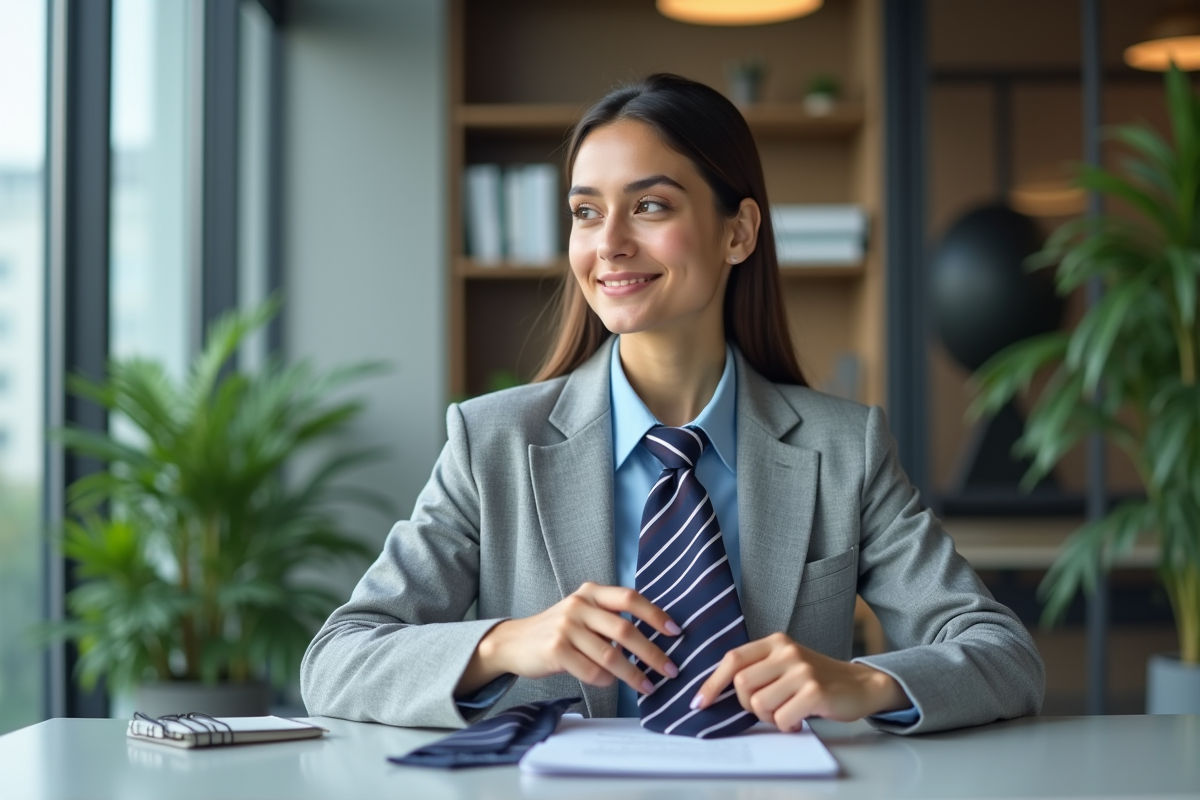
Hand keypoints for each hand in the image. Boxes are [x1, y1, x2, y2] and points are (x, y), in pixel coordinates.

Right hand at [456, 582, 681, 696]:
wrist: (514, 642)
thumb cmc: (556, 630)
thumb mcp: (581, 613)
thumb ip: (609, 618)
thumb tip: (652, 637)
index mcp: (590, 593)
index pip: (630, 598)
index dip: (655, 615)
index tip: (676, 632)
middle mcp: (579, 606)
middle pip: (625, 630)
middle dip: (652, 653)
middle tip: (670, 670)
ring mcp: (566, 627)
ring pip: (610, 655)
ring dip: (634, 675)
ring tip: (648, 686)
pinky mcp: (556, 650)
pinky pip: (591, 671)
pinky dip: (606, 681)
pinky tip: (611, 683)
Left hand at [691, 633, 907, 731]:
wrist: (860, 685)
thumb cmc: (816, 679)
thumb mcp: (785, 664)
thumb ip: (758, 669)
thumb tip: (717, 693)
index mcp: (775, 641)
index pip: (733, 659)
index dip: (712, 682)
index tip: (699, 702)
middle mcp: (787, 651)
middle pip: (742, 684)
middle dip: (747, 705)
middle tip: (768, 710)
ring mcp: (802, 670)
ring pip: (759, 704)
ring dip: (769, 718)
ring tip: (787, 713)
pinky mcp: (814, 691)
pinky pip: (781, 717)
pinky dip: (786, 725)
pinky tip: (798, 719)